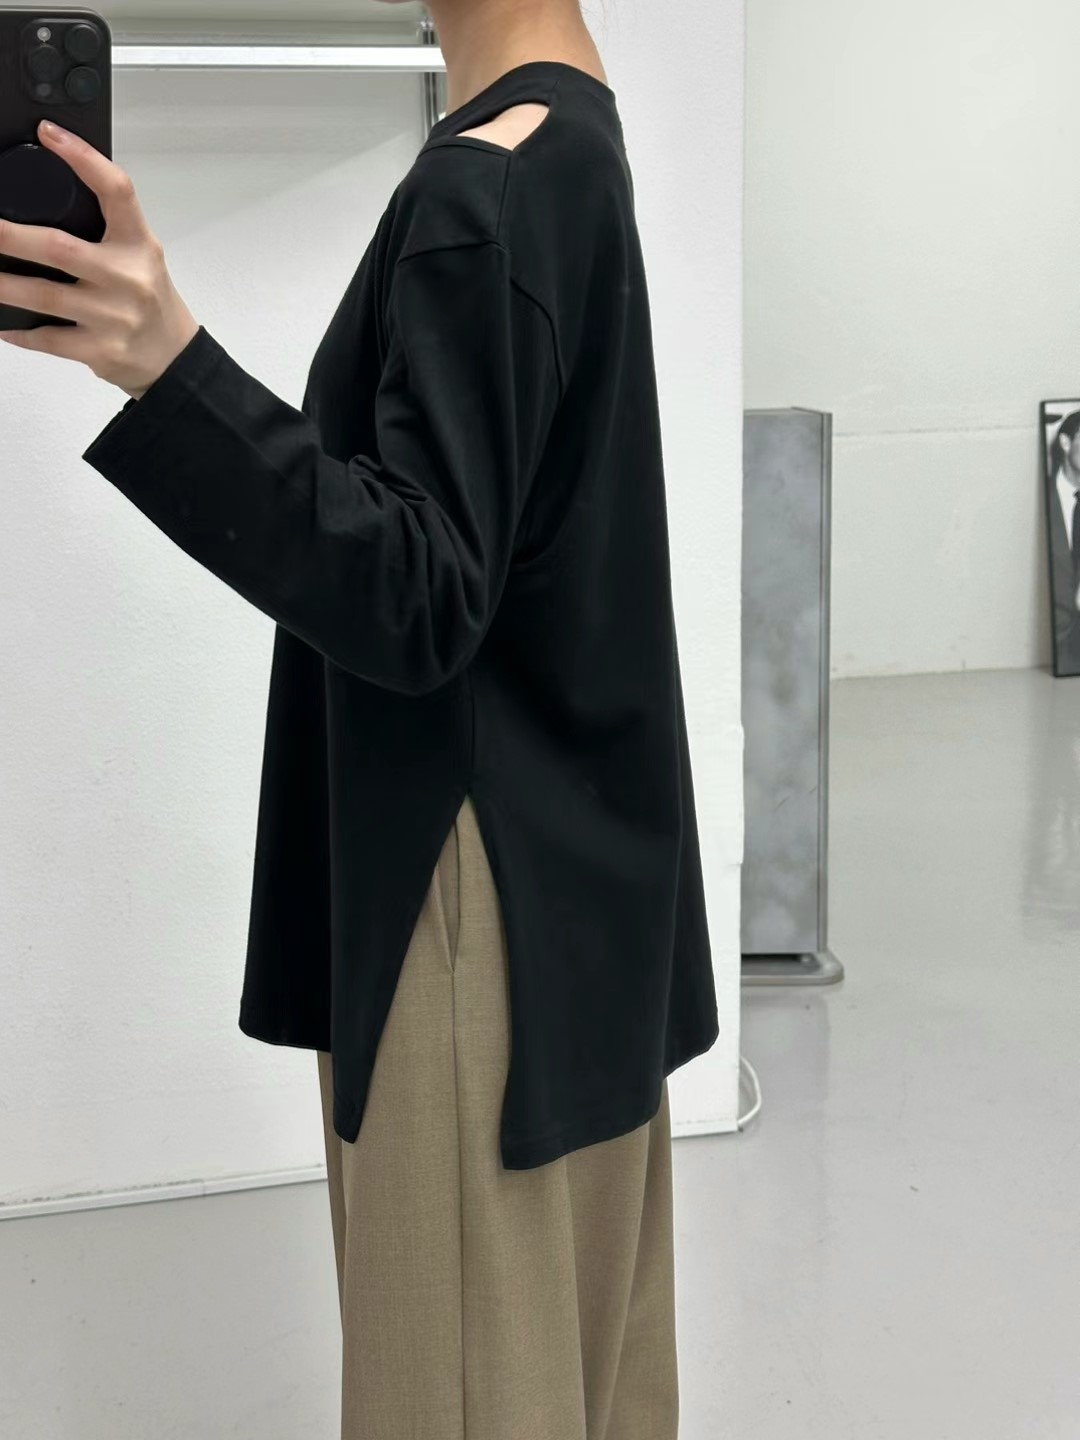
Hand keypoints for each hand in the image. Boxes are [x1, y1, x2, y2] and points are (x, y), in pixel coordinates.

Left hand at [0, 118, 198, 398]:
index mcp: (138, 245)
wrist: (174, 360)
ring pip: (44, 296)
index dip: (83, 158)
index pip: (116, 191)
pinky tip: (3, 322)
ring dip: (3, 285)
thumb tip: (42, 203)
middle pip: (59, 247)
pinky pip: (48, 339)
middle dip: (10, 236)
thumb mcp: (139, 257)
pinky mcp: (101, 350)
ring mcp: (114, 317)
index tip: (48, 133)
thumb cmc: (150, 303)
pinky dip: (19, 331)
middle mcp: (128, 278)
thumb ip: (105, 229)